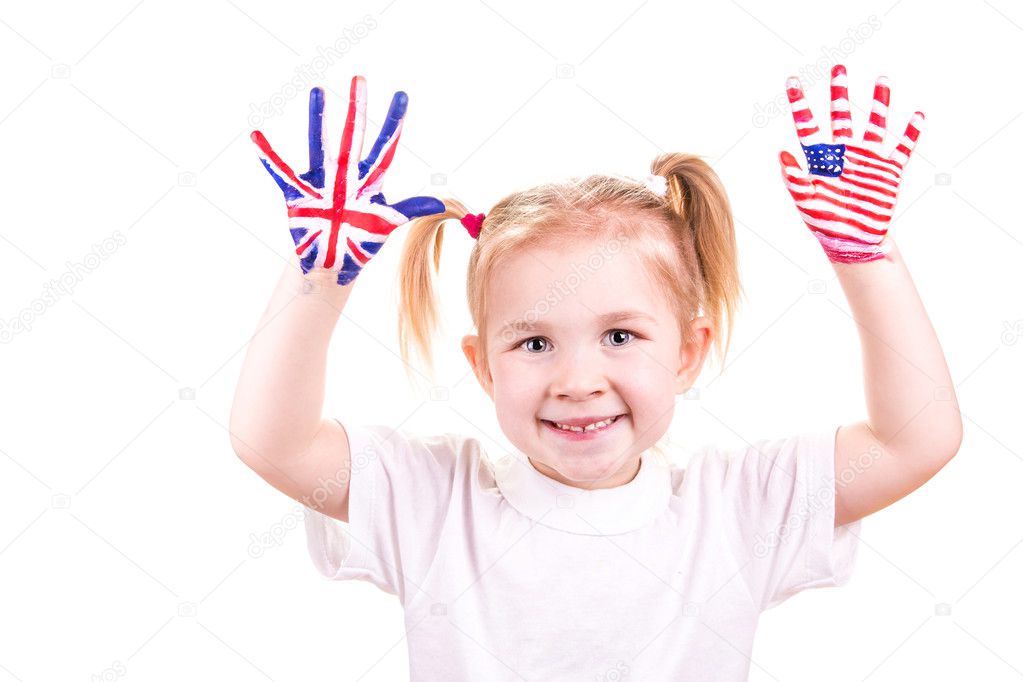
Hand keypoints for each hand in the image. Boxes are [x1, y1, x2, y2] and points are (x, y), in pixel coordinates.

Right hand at [250, 75, 444, 284]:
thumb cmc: (362, 244)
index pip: (385, 147)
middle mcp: (346, 176)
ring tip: (317, 91)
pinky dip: (268, 157)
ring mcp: (322, 183)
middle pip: (354, 137)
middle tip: (360, 78)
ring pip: (320, 145)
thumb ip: (408, 209)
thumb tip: (440, 203)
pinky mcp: (298, 196)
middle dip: (357, 109)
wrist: (335, 265)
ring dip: (318, 119)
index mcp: (370, 183)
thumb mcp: (387, 225)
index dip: (394, 123)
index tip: (402, 95)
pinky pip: (281, 173)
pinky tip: (257, 136)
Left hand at [778, 65, 924, 263]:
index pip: (808, 125)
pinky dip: (910, 132)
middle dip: (840, 93)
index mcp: (820, 160)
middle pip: (841, 117)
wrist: (853, 241)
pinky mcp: (889, 171)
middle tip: (839, 69)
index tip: (792, 81)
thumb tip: (782, 153)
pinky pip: (902, 147)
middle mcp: (844, 154)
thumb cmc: (825, 223)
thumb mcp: (807, 203)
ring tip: (882, 79)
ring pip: (873, 124)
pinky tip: (918, 115)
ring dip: (878, 103)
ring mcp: (867, 160)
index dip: (800, 104)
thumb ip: (795, 179)